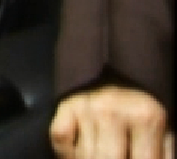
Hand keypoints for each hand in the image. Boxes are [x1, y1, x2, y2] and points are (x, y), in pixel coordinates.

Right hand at [50, 85, 173, 158]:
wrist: (122, 72)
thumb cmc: (145, 113)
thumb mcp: (163, 132)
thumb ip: (162, 153)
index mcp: (147, 118)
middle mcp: (113, 109)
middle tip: (116, 158)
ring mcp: (86, 106)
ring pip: (82, 154)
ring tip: (100, 155)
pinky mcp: (66, 104)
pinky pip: (59, 138)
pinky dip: (66, 152)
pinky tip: (79, 152)